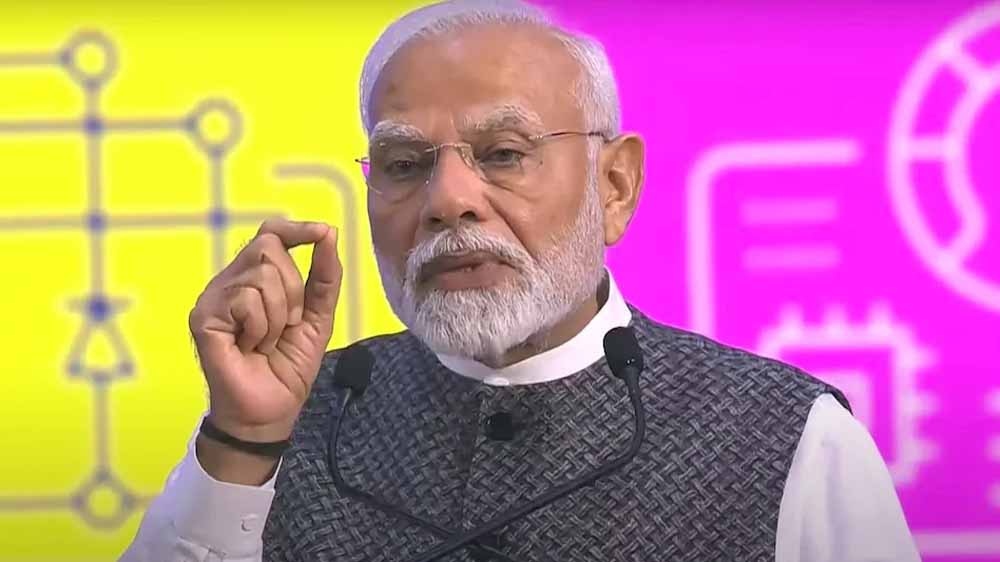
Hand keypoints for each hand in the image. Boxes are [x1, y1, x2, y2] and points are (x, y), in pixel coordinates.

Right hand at [189, 218, 342, 444]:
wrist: (270, 411)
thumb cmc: (288, 366)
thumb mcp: (317, 316)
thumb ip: (324, 276)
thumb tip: (328, 232)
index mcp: (255, 278)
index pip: (270, 234)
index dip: (296, 229)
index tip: (322, 233)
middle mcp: (231, 281)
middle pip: (269, 247)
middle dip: (293, 289)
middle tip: (287, 324)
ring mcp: (214, 297)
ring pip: (261, 276)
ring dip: (278, 315)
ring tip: (266, 341)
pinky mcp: (203, 317)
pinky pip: (245, 300)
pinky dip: (260, 327)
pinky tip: (250, 347)